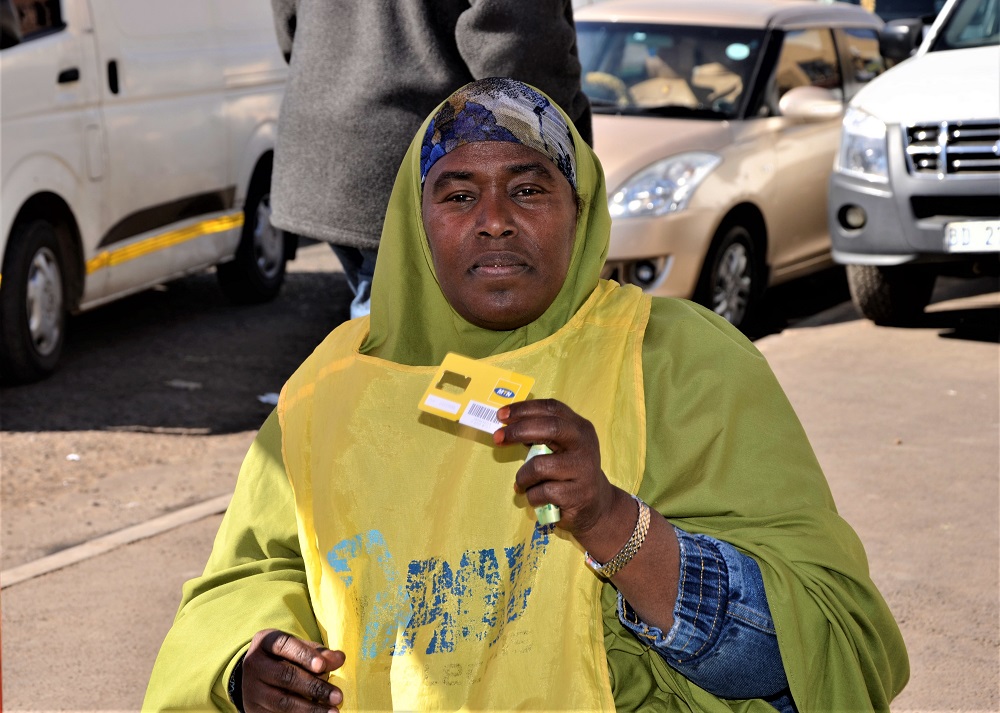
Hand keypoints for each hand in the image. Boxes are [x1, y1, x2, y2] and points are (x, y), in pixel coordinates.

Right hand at [242, 629, 345, 711]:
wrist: (256, 675)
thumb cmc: (284, 656)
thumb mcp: (299, 647)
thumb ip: (319, 653)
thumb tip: (339, 659)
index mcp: (265, 642)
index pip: (284, 645)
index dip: (304, 655)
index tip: (322, 666)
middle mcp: (254, 664)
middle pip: (285, 676)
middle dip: (314, 687)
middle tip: (337, 696)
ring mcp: (252, 689)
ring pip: (282, 701)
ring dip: (310, 708)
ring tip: (332, 711)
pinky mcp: (253, 709)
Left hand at [494, 399, 629, 538]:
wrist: (596, 505)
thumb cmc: (569, 472)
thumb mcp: (560, 448)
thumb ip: (541, 435)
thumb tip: (508, 426)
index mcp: (580, 427)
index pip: (552, 408)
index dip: (524, 409)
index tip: (501, 415)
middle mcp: (584, 444)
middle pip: (549, 428)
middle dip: (518, 431)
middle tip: (498, 438)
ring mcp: (583, 469)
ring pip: (540, 466)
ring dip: (522, 476)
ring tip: (521, 483)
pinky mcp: (578, 494)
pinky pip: (542, 491)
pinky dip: (531, 495)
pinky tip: (535, 497)